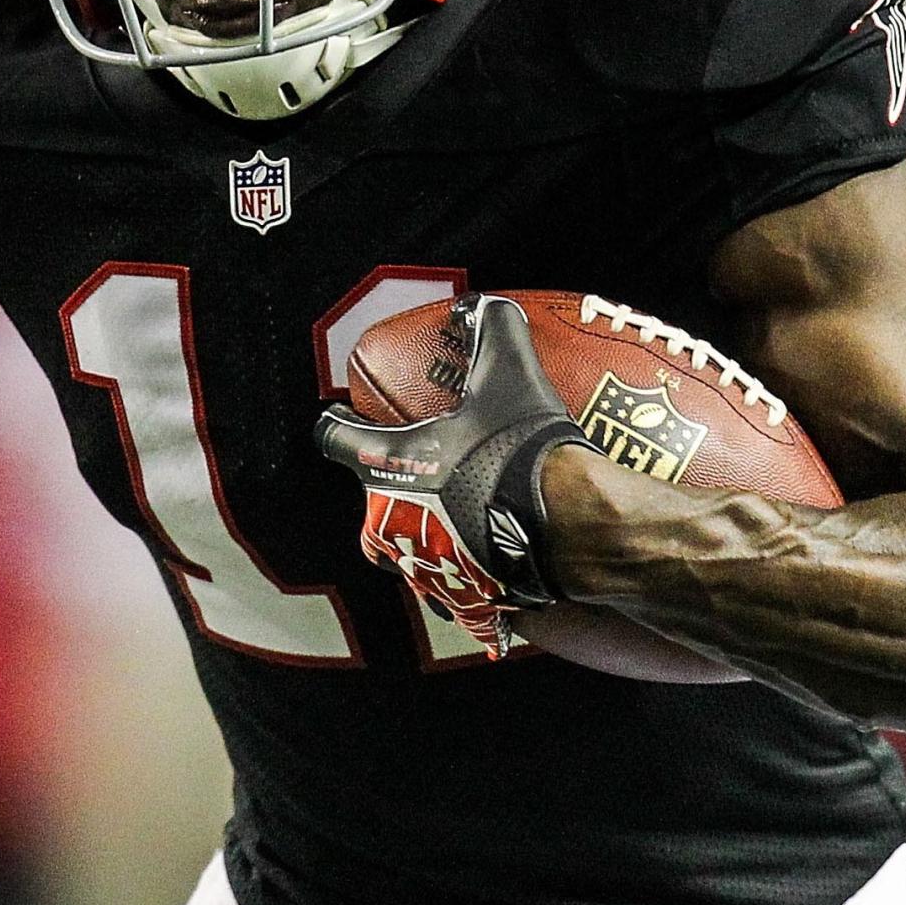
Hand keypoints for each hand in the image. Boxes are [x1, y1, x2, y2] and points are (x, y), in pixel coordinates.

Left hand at [312, 294, 587, 656]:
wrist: (570, 532)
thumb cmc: (521, 450)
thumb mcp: (510, 376)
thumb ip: (494, 330)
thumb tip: (483, 304)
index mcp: (383, 468)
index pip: (335, 438)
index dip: (336, 420)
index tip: (340, 413)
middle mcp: (386, 525)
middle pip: (373, 495)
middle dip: (395, 478)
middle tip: (431, 457)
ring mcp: (419, 569)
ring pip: (411, 538)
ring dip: (430, 520)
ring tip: (465, 498)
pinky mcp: (457, 600)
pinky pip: (452, 573)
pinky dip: (467, 555)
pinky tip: (497, 537)